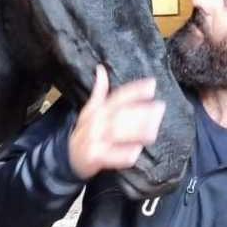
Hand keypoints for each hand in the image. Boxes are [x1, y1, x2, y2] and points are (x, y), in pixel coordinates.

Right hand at [68, 65, 165, 179]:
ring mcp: (94, 139)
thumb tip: (100, 69)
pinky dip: (122, 155)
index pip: (117, 96)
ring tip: (153, 131)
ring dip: (135, 132)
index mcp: (98, 109)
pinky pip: (109, 156)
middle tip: (159, 108)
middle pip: (119, 114)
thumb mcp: (90, 109)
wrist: (67, 156)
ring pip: (115, 133)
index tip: (152, 84)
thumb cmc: (84, 131)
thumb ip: (99, 90)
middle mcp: (96, 122)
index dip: (134, 89)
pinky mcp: (93, 157)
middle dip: (140, 111)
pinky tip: (135, 152)